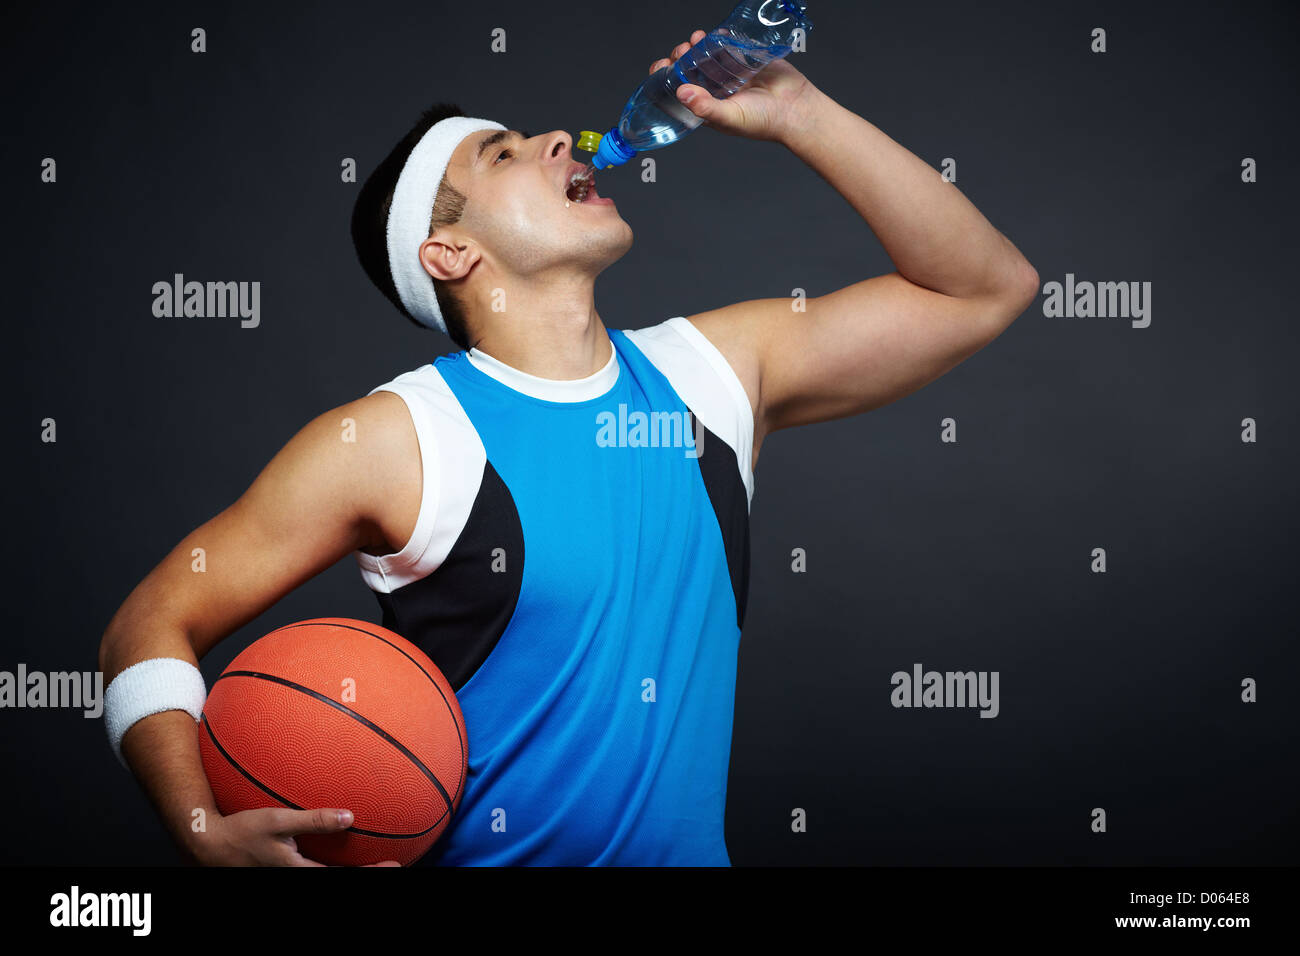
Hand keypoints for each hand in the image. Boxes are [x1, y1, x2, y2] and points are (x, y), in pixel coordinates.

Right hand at [195, 807, 400, 866]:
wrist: (209, 845)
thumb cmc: (242, 832)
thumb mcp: (278, 822)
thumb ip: (314, 820)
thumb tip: (349, 817)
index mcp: (298, 873)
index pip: (341, 878)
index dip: (369, 873)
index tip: (394, 865)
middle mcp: (294, 879)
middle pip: (335, 880)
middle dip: (364, 874)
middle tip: (393, 864)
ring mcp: (288, 876)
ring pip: (324, 877)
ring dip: (348, 870)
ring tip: (373, 860)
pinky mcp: (283, 871)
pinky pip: (313, 870)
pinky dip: (331, 866)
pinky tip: (339, 851)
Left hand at [647, 28, 817, 142]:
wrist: (795, 108)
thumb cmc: (763, 122)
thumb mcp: (729, 118)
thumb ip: (705, 107)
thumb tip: (681, 92)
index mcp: (706, 107)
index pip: (679, 92)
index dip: (666, 79)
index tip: (661, 67)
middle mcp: (715, 90)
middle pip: (688, 70)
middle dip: (680, 59)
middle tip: (682, 52)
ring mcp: (729, 73)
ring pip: (704, 55)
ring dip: (696, 46)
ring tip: (695, 40)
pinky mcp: (744, 59)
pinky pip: (726, 46)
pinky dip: (717, 39)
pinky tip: (712, 36)